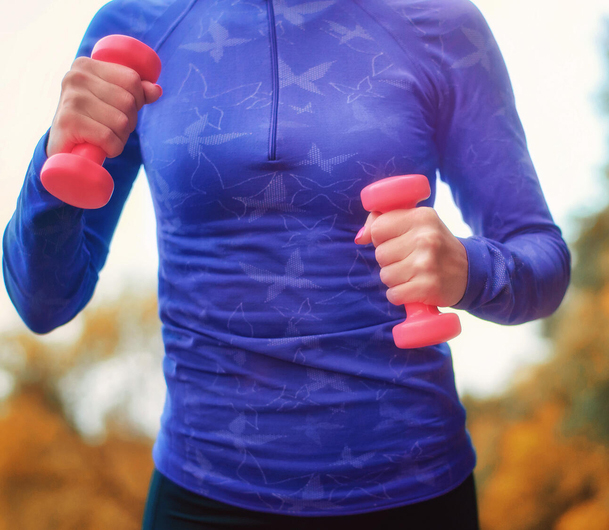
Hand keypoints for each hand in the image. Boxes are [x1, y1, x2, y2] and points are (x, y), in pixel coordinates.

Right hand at [47, 56, 162, 157]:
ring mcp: (70, 99)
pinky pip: (108, 137)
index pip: (132, 79)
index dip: (138, 99)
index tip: (124, 110)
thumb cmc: (90, 121)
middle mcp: (75, 77)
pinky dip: (112, 148)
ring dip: (120, 138)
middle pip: (128, 101)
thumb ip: (135, 92)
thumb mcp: (111, 101)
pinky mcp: (68, 122)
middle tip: (112, 129)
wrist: (62, 148)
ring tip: (105, 139)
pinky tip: (101, 148)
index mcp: (86, 66)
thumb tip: (156, 90)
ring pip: (121, 121)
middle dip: (129, 122)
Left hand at [354, 207, 467, 307]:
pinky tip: (414, 288)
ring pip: (385, 276)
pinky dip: (400, 295)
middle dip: (389, 261)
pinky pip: (394, 294)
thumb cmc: (433, 246)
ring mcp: (427, 263)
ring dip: (395, 280)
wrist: (470, 272)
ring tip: (413, 274)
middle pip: (380, 254)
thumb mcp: (415, 224)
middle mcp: (426, 237)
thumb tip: (361, 238)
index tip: (398, 241)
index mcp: (421, 216)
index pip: (378, 228)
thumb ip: (383, 221)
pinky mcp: (428, 287)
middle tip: (410, 260)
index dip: (382, 238)